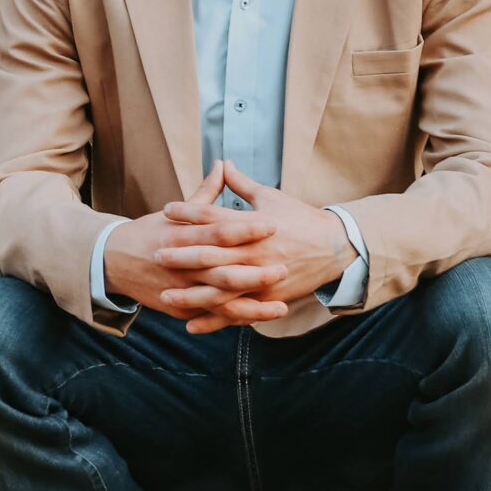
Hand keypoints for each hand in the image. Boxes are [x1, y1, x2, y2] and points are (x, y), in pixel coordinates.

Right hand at [101, 163, 286, 322]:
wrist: (111, 261)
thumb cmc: (150, 231)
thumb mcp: (175, 212)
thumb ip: (205, 192)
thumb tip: (224, 163)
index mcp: (182, 235)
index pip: (218, 231)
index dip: (245, 229)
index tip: (272, 224)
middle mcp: (182, 264)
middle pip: (222, 270)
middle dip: (254, 272)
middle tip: (285, 267)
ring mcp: (180, 290)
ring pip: (220, 301)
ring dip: (251, 305)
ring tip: (281, 306)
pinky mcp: (180, 309)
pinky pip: (211, 316)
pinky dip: (234, 319)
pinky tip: (259, 318)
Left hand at [154, 162, 357, 332]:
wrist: (335, 247)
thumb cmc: (300, 219)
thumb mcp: (271, 197)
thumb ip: (241, 184)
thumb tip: (222, 163)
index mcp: (252, 225)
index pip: (214, 217)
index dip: (189, 212)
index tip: (166, 210)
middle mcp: (253, 252)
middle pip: (211, 254)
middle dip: (181, 255)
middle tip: (155, 254)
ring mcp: (260, 277)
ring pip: (219, 290)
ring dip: (191, 294)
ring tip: (166, 295)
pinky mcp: (267, 297)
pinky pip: (237, 312)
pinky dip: (214, 321)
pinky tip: (191, 326)